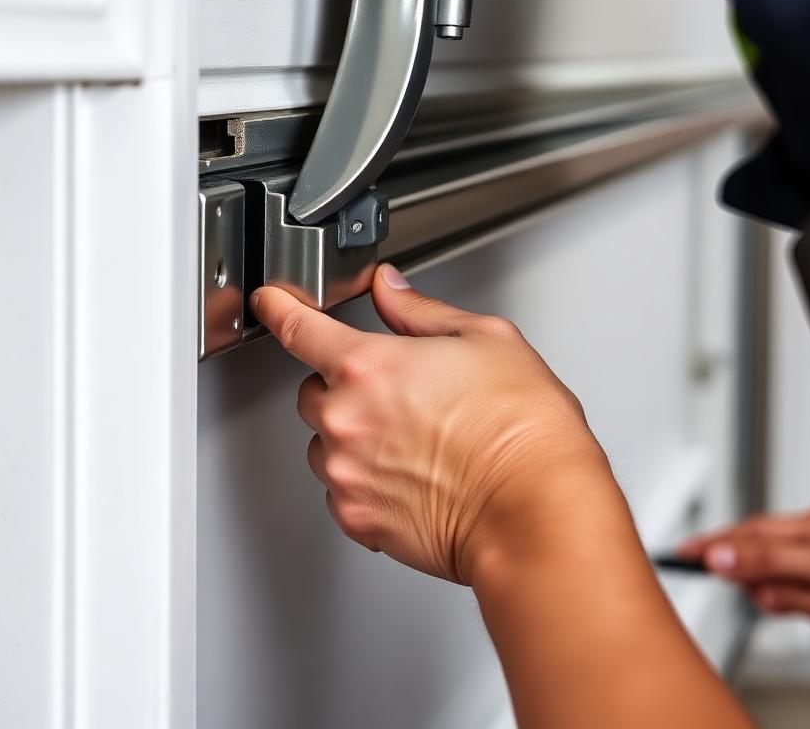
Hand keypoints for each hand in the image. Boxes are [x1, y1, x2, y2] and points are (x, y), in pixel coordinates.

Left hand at [250, 264, 606, 584]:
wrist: (539, 510)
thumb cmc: (523, 430)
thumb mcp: (484, 339)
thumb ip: (421, 311)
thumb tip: (391, 289)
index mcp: (370, 365)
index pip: (299, 328)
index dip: (279, 309)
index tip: (270, 304)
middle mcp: (347, 419)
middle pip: (312, 391)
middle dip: (343, 385)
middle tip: (396, 393)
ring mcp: (347, 474)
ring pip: (324, 444)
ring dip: (350, 436)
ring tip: (412, 440)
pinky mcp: (358, 520)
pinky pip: (340, 491)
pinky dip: (363, 481)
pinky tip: (410, 475)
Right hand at [680, 506, 809, 634]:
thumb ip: (791, 598)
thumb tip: (752, 589)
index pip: (757, 551)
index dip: (720, 554)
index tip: (690, 558)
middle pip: (754, 531)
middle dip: (719, 541)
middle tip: (689, 553)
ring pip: (765, 525)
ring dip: (737, 540)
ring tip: (719, 562)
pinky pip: (780, 525)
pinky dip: (758, 537)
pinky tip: (752, 552)